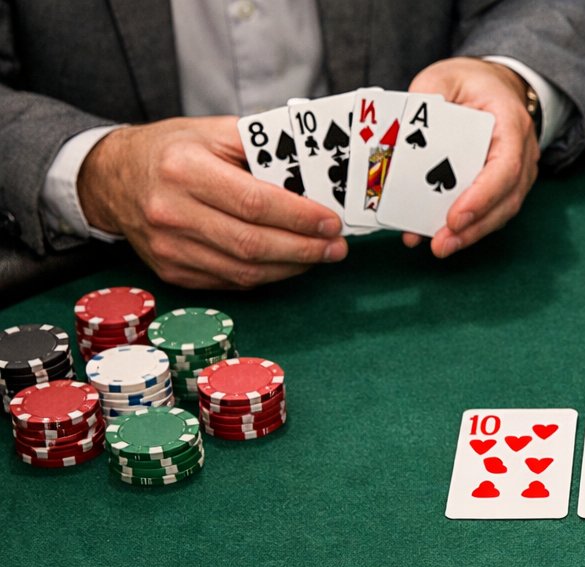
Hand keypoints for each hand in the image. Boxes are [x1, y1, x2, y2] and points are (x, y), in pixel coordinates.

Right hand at [78, 118, 346, 289]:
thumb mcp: (211, 131)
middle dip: (304, 249)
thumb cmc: (170, 150)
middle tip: (336, 246)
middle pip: (252, 243)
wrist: (112, 178)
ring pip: (244, 271)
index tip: (331, 221)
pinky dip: (266, 276)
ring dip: (291, 267)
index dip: (299, 217)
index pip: (253, 202)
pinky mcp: (172, 271)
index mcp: (183, 169)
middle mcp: (172, 212)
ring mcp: (169, 248)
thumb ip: (260, 146)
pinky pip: (230, 282)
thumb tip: (311, 169)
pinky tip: (287, 263)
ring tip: (320, 256)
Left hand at [403, 57, 539, 257]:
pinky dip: (465, 228)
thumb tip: (401, 134)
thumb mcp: (444, 77)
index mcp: (512, 124)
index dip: (482, 196)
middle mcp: (523, 154)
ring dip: (470, 235)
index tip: (455, 217)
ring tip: (437, 247)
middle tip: (440, 245)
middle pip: (506, 201)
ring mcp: (518, 175)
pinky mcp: (503, 188)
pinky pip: (489, 213)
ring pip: (500, 213)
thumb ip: (425, 100)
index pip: (506, 167)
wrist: (496, 88)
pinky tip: (436, 236)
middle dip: (473, 228)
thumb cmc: (471, 83)